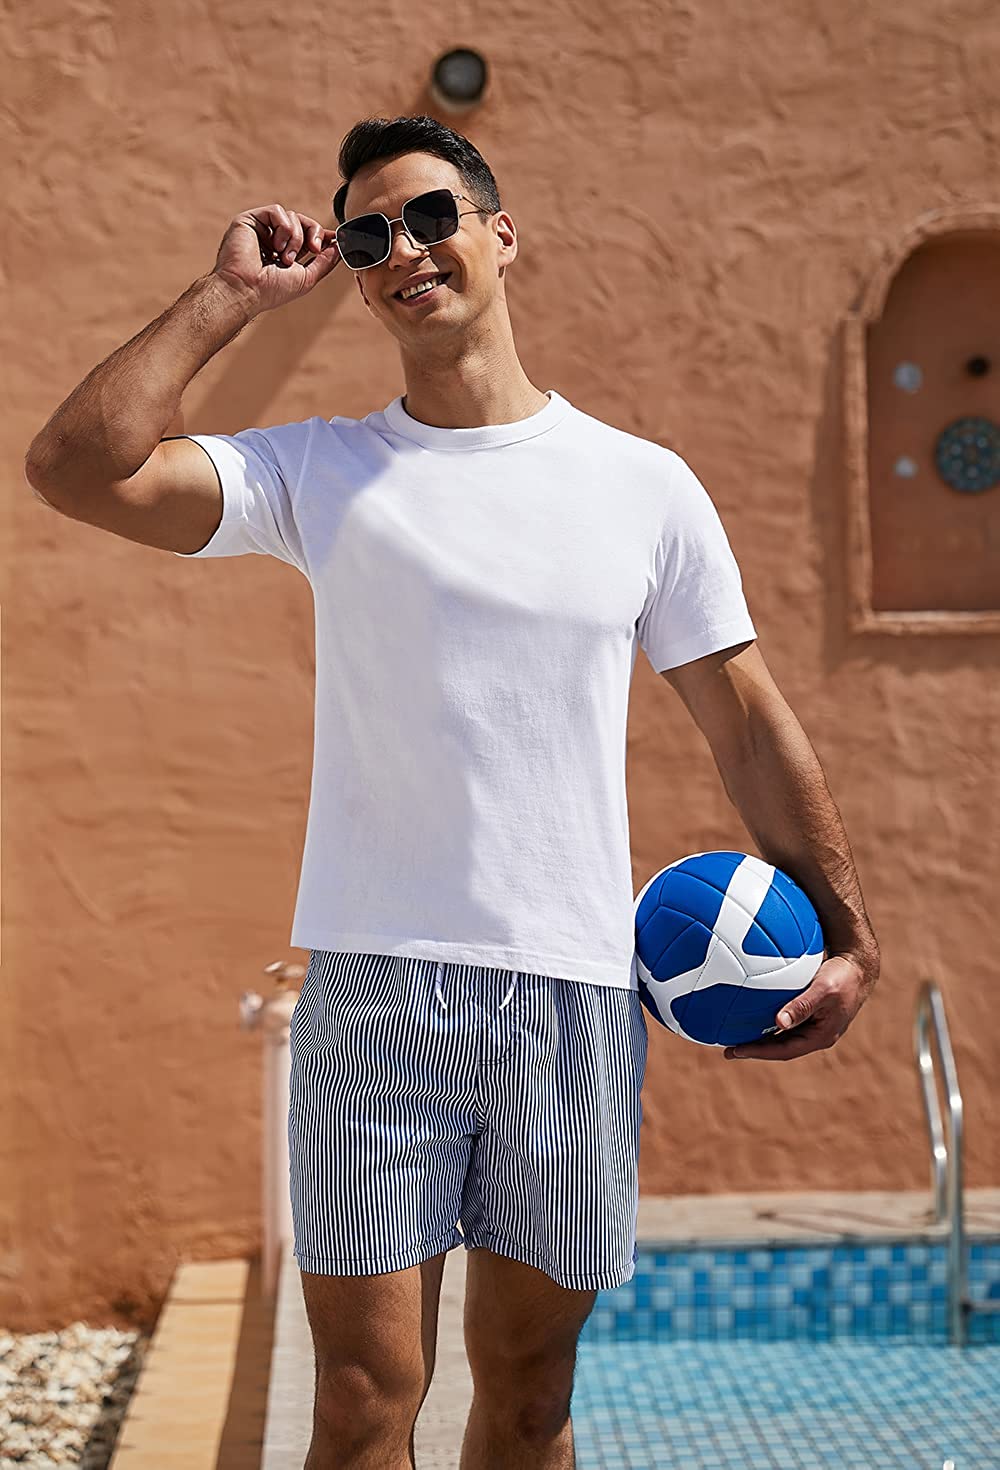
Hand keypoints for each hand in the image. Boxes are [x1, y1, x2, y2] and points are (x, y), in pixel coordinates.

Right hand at [211, 204, 340, 315]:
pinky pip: (277, 210)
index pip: (307, 236)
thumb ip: (324, 262)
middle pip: (304, 222)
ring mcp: (262, 230)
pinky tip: (275, 245)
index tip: (337, 238)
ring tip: (284, 257)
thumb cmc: (271, 290)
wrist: (246, 289)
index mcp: (285, 254)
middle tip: (313, 249)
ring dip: (295, 238)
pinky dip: (283, 227)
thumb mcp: (307, 278)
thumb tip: (340, 246)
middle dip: (313, 234)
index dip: (322, 235)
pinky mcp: (250, 220)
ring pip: (292, 216)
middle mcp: (273, 240)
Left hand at [723, 952, 877, 1061]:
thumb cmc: (843, 976)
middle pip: (781, 1048)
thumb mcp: (823, 990)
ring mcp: (814, 1025)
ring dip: (760, 1037)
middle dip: (756, 1050)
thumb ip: (802, 1006)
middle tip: (728, 1050)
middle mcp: (816, 1034)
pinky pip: (785, 1021)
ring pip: (782, 1036)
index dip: (759, 1053)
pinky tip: (751, 1013)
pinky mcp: (811, 1013)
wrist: (859, 965)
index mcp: (821, 1036)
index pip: (784, 1051)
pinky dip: (768, 1021)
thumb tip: (779, 1023)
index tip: (736, 1051)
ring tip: (735, 1036)